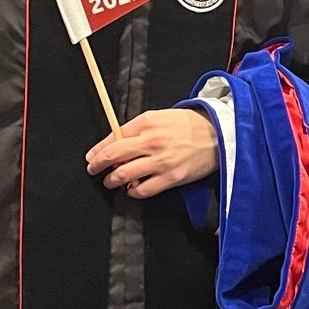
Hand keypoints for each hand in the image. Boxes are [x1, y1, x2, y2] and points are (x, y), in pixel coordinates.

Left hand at [86, 108, 217, 199]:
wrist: (217, 134)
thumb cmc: (187, 126)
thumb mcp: (159, 117)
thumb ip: (137, 129)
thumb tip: (115, 143)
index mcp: (147, 123)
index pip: (113, 138)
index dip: (98, 150)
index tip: (92, 157)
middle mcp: (152, 141)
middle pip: (114, 156)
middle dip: (98, 165)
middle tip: (94, 170)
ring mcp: (161, 161)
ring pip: (124, 175)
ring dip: (112, 180)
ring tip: (111, 181)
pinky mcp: (171, 178)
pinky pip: (143, 190)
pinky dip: (133, 192)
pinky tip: (132, 189)